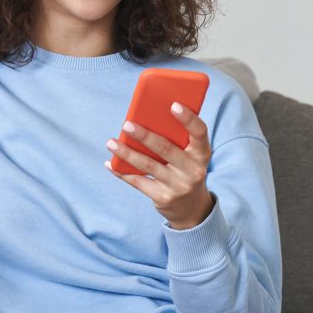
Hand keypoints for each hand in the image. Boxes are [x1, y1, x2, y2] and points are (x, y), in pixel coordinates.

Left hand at [105, 102, 213, 229]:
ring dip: (127, 153)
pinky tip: (110, 163)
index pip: (200, 132)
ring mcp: (178, 185)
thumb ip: (177, 139)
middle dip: (145, 136)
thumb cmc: (185, 169)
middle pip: (167, 149)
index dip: (188, 119)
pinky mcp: (163, 198)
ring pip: (148, 165)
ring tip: (111, 142)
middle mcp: (193, 170)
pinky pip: (138, 182)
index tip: (174, 105)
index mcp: (202, 153)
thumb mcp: (190, 156)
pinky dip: (122, 172)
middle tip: (127, 124)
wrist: (191, 207)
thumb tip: (145, 117)